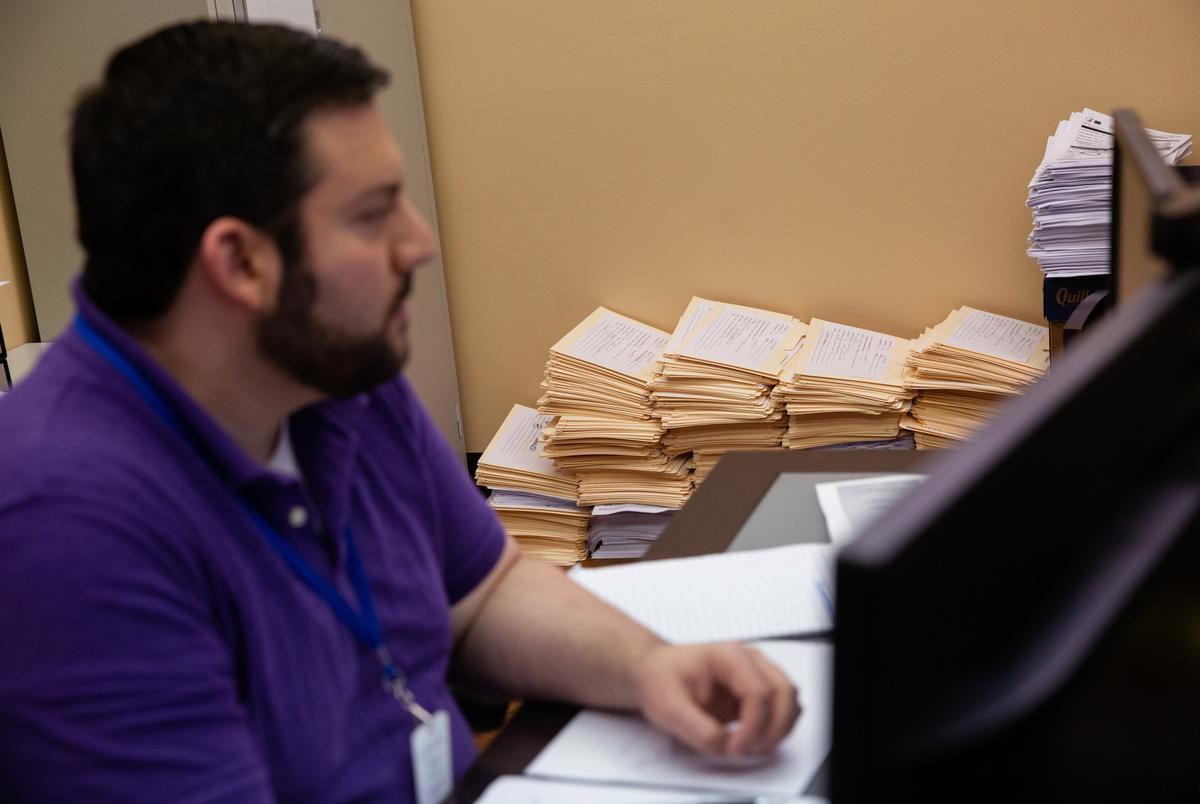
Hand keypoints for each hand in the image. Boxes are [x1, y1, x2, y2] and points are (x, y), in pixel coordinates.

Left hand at [631, 642, 800, 757]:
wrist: (656, 671)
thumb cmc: (661, 679)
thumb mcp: (669, 708)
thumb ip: (699, 730)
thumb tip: (728, 745)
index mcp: (727, 656)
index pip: (757, 691)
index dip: (752, 727)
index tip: (734, 749)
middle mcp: (748, 659)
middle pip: (783, 692)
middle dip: (773, 728)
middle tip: (750, 750)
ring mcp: (756, 672)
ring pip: (789, 698)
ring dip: (780, 727)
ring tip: (754, 746)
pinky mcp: (757, 688)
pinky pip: (782, 707)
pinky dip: (777, 726)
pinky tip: (755, 739)